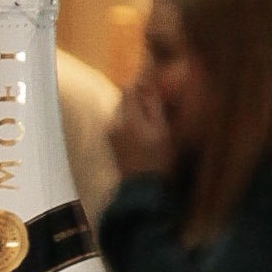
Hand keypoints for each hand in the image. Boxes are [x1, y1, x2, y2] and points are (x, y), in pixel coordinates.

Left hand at [109, 66, 175, 180]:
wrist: (141, 188)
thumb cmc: (157, 159)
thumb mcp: (161, 130)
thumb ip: (152, 105)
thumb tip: (146, 83)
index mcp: (127, 118)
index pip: (129, 89)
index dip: (141, 86)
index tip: (154, 91)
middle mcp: (114, 123)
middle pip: (123, 100)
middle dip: (138, 99)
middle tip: (155, 109)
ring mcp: (110, 134)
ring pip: (121, 112)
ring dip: (134, 112)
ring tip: (150, 126)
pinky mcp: (110, 142)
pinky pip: (119, 124)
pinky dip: (130, 124)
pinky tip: (142, 136)